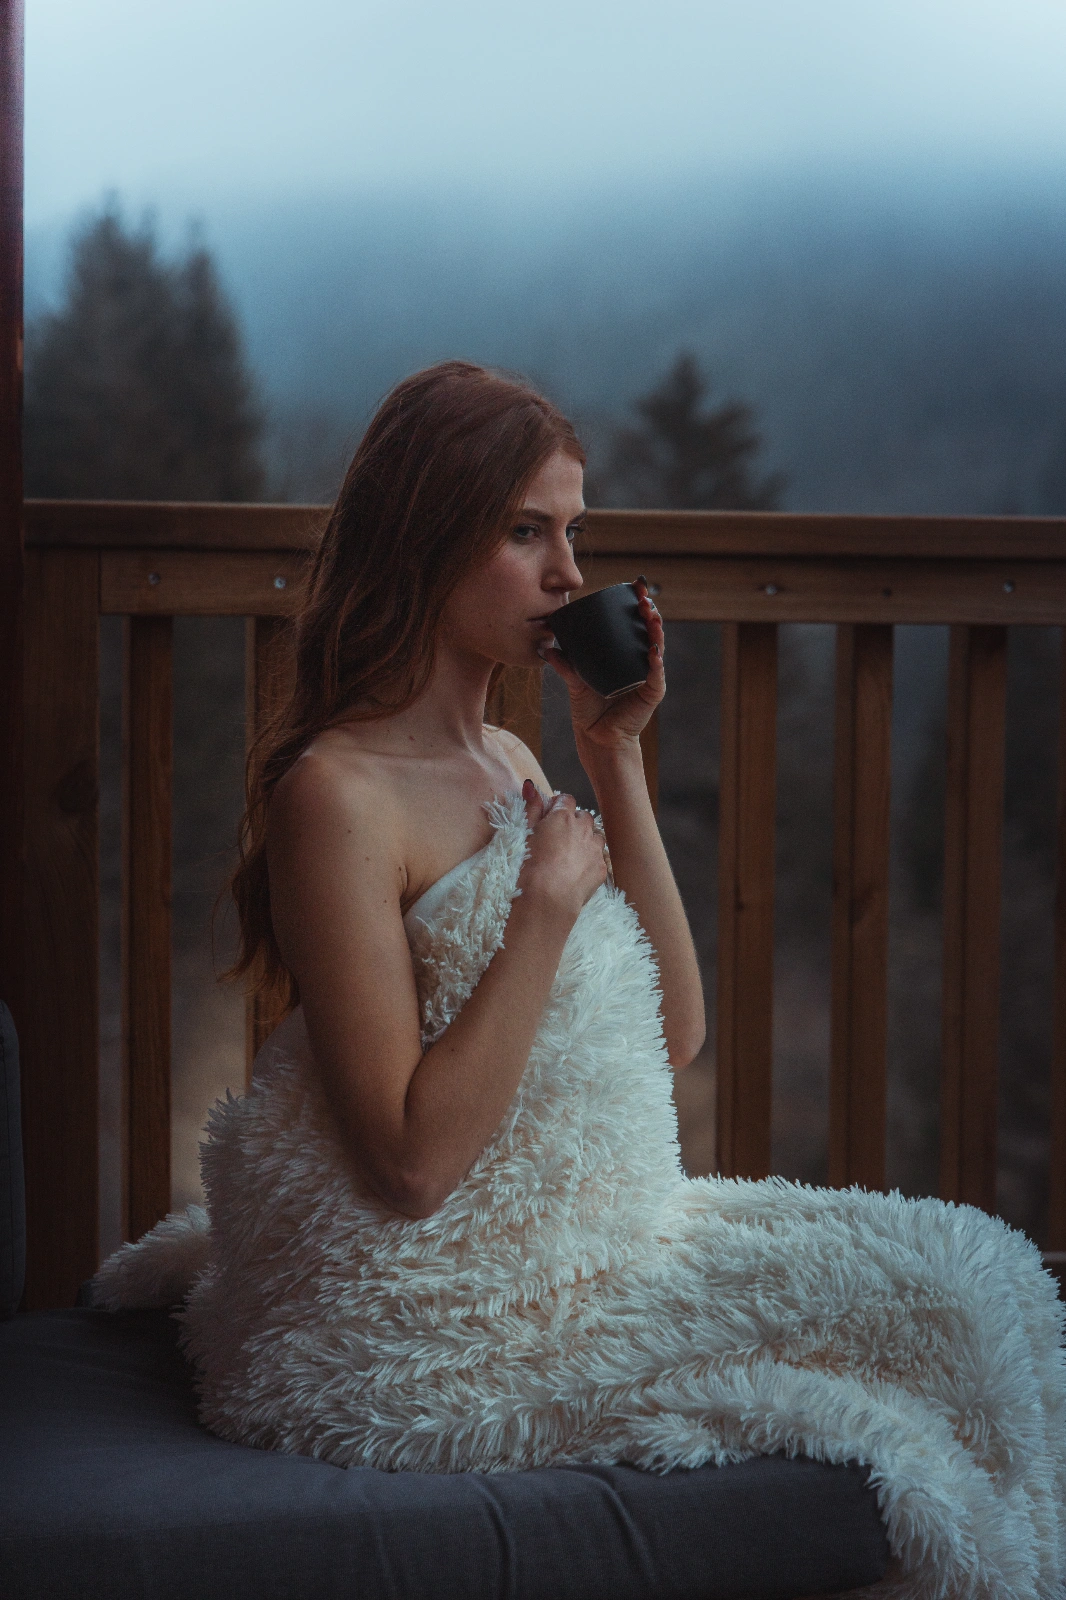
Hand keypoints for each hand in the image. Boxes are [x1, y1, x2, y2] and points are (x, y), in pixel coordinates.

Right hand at [518, 781, 607, 920]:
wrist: (547, 900)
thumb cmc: (528, 866)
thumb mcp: (523, 833)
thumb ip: (531, 807)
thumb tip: (530, 784)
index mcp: (562, 816)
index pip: (565, 800)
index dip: (557, 807)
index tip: (549, 817)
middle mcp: (583, 828)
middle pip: (582, 817)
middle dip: (572, 823)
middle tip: (557, 839)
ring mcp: (595, 848)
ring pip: (594, 836)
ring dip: (584, 840)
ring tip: (568, 856)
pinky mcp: (601, 868)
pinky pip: (598, 858)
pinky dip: (589, 860)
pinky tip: (575, 872)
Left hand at [538, 577, 664, 753]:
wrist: (598, 739)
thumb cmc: (590, 711)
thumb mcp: (575, 682)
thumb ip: (565, 664)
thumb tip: (546, 647)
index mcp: (624, 656)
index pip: (632, 626)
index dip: (635, 606)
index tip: (634, 587)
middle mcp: (639, 662)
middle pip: (648, 631)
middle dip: (648, 611)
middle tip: (642, 596)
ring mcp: (648, 676)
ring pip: (656, 646)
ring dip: (656, 629)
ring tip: (650, 614)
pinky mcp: (652, 692)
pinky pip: (655, 673)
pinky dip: (655, 660)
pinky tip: (653, 648)